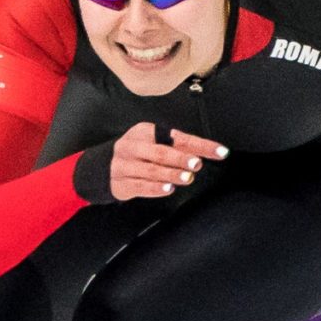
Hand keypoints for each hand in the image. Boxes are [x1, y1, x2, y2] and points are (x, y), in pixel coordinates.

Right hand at [110, 124, 226, 199]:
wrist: (101, 168)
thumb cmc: (136, 154)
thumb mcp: (153, 143)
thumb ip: (176, 147)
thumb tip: (203, 154)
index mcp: (144, 131)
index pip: (177, 137)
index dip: (199, 144)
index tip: (219, 152)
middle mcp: (132, 147)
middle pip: (160, 152)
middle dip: (180, 158)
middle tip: (196, 164)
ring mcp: (123, 165)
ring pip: (150, 170)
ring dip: (170, 174)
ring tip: (187, 178)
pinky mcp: (120, 183)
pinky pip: (139, 186)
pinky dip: (155, 188)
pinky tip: (168, 189)